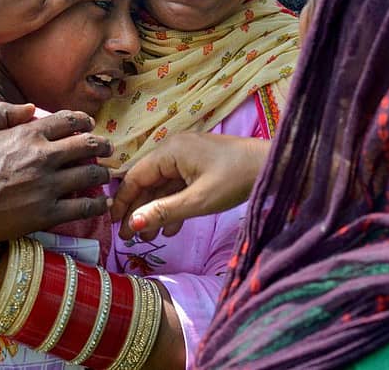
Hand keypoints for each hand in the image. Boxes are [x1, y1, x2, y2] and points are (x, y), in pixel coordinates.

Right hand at [0, 102, 112, 246]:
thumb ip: (2, 112)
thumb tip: (29, 108)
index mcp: (28, 135)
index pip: (68, 121)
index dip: (84, 120)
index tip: (90, 124)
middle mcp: (44, 157)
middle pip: (88, 145)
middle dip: (102, 145)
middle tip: (108, 148)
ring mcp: (48, 186)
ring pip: (91, 174)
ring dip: (102, 172)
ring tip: (105, 174)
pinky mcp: (48, 213)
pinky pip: (84, 207)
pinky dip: (98, 204)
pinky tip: (103, 204)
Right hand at [111, 134, 268, 239]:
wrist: (273, 166)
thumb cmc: (236, 179)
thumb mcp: (198, 201)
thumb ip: (163, 211)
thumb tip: (132, 224)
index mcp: (169, 150)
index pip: (135, 176)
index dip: (123, 202)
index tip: (115, 226)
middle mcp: (174, 149)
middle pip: (147, 181)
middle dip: (139, 209)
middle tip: (130, 238)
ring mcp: (188, 156)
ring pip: (163, 185)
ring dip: (156, 210)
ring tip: (149, 238)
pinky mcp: (200, 165)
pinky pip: (178, 185)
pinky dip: (173, 204)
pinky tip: (171, 228)